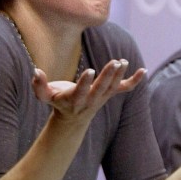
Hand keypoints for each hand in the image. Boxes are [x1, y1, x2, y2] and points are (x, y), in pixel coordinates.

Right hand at [31, 59, 146, 120]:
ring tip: (123, 62)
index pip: (82, 91)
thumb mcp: (45, 96)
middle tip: (114, 62)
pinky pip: (125, 88)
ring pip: (113, 87)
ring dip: (120, 75)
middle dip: (108, 76)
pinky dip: (135, 81)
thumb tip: (36, 71)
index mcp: (75, 99)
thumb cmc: (58, 102)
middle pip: (101, 88)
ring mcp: (103, 97)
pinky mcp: (110, 93)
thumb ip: (39, 86)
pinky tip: (144, 70)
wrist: (74, 117)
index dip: (86, 82)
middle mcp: (91, 99)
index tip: (90, 71)